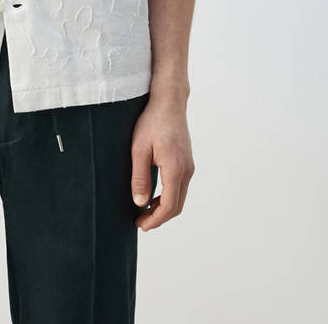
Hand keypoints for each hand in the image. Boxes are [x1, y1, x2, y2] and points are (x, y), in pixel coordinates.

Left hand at [130, 95, 194, 229]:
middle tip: (140, 221)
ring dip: (164, 208)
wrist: (169, 101)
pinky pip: (180, 186)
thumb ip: (140, 177)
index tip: (140, 225)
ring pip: (180, 197)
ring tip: (144, 210)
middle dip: (159, 218)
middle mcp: (187, 170)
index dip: (155, 220)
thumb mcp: (139, 149)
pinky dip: (168, 196)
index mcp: (175, 169)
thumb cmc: (152, 122)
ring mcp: (189, 165)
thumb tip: (140, 203)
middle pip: (177, 206)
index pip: (169, 206)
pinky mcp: (187, 161)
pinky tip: (154, 195)